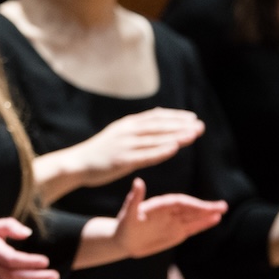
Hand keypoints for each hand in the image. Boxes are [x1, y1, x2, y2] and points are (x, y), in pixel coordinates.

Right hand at [54, 109, 203, 189]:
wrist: (78, 163)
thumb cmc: (100, 151)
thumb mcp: (119, 132)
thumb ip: (138, 126)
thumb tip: (159, 115)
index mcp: (128, 124)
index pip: (156, 117)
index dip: (175, 116)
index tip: (193, 117)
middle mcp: (128, 131)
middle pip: (159, 126)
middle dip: (181, 125)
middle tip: (200, 126)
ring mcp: (125, 145)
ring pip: (156, 139)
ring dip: (176, 136)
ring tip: (193, 135)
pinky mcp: (122, 160)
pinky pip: (146, 155)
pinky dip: (161, 151)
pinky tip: (174, 149)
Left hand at [115, 178, 226, 257]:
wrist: (123, 240)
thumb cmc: (124, 226)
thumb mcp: (127, 213)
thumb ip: (134, 199)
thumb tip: (138, 181)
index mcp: (159, 205)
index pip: (179, 202)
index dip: (192, 204)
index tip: (204, 207)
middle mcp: (169, 212)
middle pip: (190, 208)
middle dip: (205, 207)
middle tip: (223, 205)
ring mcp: (174, 221)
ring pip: (193, 217)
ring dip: (208, 214)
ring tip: (222, 210)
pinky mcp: (176, 232)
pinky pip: (192, 227)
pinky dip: (203, 224)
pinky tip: (214, 220)